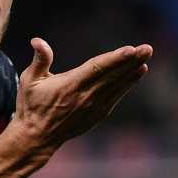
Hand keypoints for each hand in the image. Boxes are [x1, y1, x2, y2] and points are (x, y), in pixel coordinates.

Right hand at [13, 37, 152, 154]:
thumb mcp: (30, 81)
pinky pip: (116, 95)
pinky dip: (128, 84)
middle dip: (131, 61)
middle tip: (147, 48)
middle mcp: (85, 96)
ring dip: (133, 70)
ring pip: (117, 85)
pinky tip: (139, 72)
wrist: (37, 137)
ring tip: (146, 56)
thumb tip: (37, 41)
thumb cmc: (31, 105)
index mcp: (70, 86)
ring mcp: (93, 107)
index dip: (115, 59)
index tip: (130, 49)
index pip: (96, 69)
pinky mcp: (98, 114)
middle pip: (112, 75)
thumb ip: (40, 60)